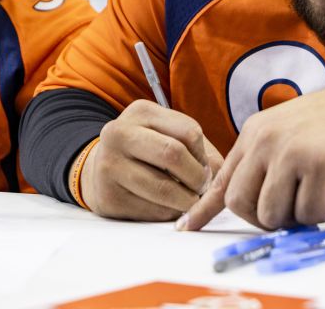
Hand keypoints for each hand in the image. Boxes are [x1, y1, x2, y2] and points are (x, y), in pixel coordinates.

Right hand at [80, 99, 223, 220]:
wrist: (102, 169)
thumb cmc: (148, 151)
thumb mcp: (168, 136)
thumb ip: (199, 150)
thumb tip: (222, 179)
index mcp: (141, 112)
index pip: (189, 131)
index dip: (204, 156)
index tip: (205, 170)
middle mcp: (119, 133)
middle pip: (173, 154)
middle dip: (197, 178)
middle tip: (201, 189)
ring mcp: (108, 165)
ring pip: (163, 188)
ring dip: (186, 201)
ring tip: (189, 201)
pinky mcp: (108, 197)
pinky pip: (151, 210)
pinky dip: (168, 213)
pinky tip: (167, 207)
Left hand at [179, 75, 324, 230]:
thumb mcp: (288, 132)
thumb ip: (265, 162)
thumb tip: (244, 203)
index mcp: (255, 133)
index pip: (222, 178)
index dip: (203, 209)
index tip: (186, 228)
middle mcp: (267, 140)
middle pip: (242, 204)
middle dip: (265, 218)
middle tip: (292, 209)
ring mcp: (293, 152)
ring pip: (274, 214)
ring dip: (298, 216)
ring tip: (318, 193)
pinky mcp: (321, 166)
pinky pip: (310, 214)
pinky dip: (324, 212)